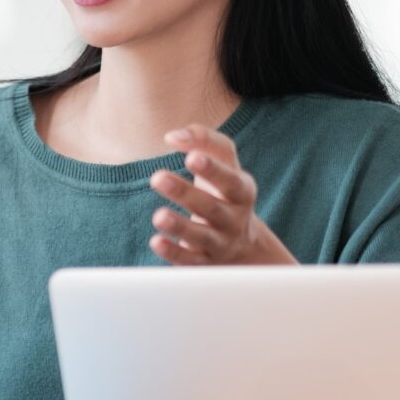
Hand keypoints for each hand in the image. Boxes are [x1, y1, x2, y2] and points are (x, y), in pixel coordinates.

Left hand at [149, 123, 297, 265]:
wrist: (241, 243)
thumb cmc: (224, 191)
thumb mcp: (224, 162)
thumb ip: (203, 140)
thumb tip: (173, 136)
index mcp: (242, 192)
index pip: (230, 180)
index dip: (213, 170)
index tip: (192, 157)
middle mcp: (234, 219)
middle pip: (212, 208)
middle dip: (185, 193)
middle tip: (157, 177)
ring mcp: (221, 244)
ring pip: (202, 237)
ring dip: (179, 226)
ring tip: (159, 216)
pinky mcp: (204, 263)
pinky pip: (190, 261)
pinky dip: (173, 252)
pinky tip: (157, 241)